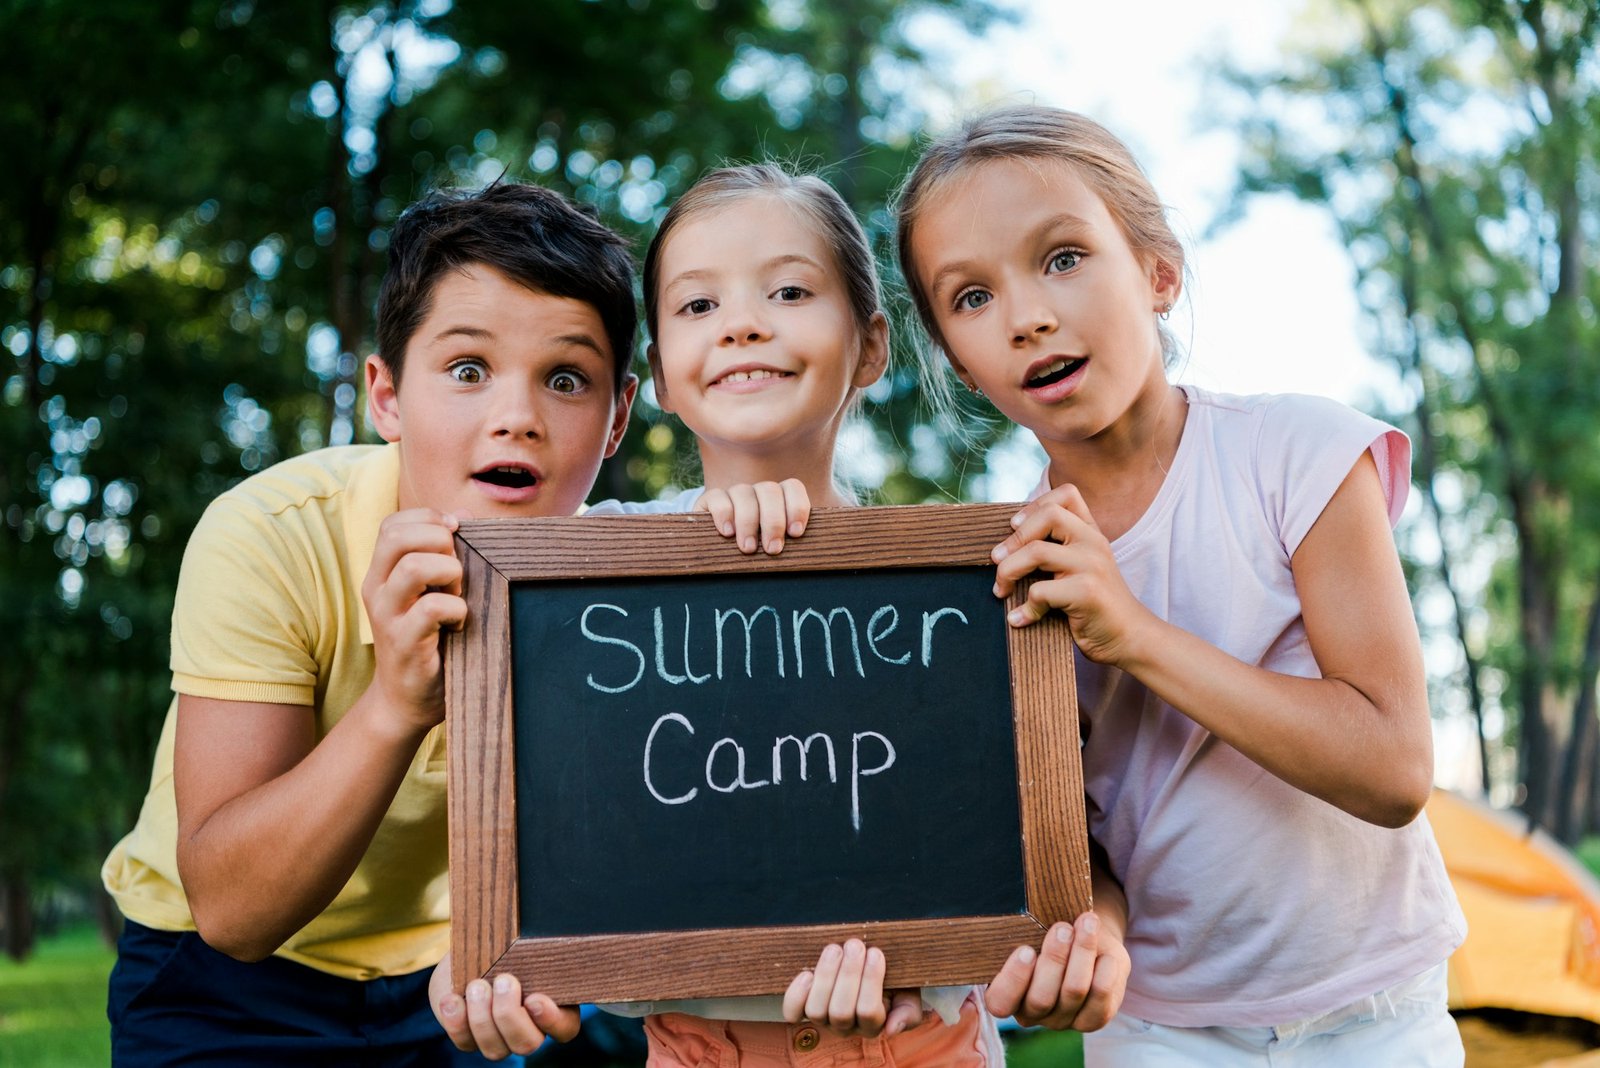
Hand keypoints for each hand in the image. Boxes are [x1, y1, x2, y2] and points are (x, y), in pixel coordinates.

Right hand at [362, 508, 467, 734]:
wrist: (406, 701)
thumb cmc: (429, 640)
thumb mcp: (430, 593)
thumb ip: (441, 557)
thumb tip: (464, 516)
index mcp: (381, 573)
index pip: (392, 524)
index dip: (428, 518)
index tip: (456, 536)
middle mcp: (377, 589)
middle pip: (399, 536)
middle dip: (441, 541)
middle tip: (456, 570)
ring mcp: (387, 615)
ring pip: (415, 566)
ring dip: (450, 574)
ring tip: (457, 596)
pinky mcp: (403, 642)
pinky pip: (432, 607)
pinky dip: (457, 609)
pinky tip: (459, 625)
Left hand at [429, 952, 580, 1059]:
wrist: (470, 951)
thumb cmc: (504, 945)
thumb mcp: (519, 945)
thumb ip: (532, 953)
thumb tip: (530, 947)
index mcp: (554, 1007)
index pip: (565, 1028)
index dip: (552, 1020)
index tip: (535, 999)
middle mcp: (529, 1030)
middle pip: (527, 1044)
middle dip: (510, 1014)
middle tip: (502, 981)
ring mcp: (500, 1040)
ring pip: (495, 1049)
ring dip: (482, 1017)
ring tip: (476, 985)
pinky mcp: (470, 1040)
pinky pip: (465, 1042)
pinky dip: (457, 1021)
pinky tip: (451, 999)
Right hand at [698, 479, 809, 554]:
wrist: (723, 554)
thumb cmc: (763, 553)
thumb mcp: (784, 547)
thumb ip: (801, 544)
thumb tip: (830, 551)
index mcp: (780, 497)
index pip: (792, 488)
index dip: (796, 507)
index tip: (796, 534)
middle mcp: (758, 492)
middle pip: (769, 491)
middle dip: (773, 521)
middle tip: (773, 549)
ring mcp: (735, 494)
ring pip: (744, 493)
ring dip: (748, 521)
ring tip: (749, 548)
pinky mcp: (710, 501)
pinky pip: (718, 497)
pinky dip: (724, 514)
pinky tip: (727, 533)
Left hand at [782, 939, 924, 1037]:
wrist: (868, 965)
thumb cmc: (891, 979)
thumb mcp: (908, 992)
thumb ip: (908, 1011)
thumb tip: (892, 1028)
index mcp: (873, 1024)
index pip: (869, 1011)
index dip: (871, 981)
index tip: (876, 952)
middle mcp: (846, 1026)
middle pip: (841, 1012)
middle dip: (848, 974)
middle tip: (855, 944)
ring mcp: (823, 1018)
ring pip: (817, 1010)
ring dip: (825, 977)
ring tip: (834, 949)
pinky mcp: (803, 1008)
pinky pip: (793, 1012)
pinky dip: (796, 994)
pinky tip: (807, 973)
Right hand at [985, 913, 1128, 1031]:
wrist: (1084, 939)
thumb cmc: (1048, 931)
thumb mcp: (1032, 929)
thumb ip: (1026, 932)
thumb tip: (1030, 917)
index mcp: (1007, 995)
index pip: (1001, 1002)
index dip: (1013, 979)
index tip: (1026, 950)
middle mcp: (1033, 1013)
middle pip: (1041, 998)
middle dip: (1054, 959)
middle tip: (1062, 928)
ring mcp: (1063, 1019)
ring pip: (1073, 992)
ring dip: (1082, 954)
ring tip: (1087, 923)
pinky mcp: (1092, 1019)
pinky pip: (1101, 999)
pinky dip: (1106, 973)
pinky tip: (1106, 953)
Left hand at [991, 484, 1152, 664]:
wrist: (1130, 637)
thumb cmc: (1095, 606)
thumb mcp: (1081, 568)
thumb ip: (1057, 551)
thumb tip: (1004, 548)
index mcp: (1091, 533)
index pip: (1067, 495)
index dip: (1034, 505)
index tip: (1015, 527)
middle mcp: (1094, 543)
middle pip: (1048, 515)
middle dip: (1014, 538)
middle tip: (997, 560)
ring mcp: (1093, 565)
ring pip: (1037, 551)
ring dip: (1008, 571)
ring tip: (1001, 590)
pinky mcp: (1087, 592)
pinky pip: (1040, 591)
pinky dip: (1024, 608)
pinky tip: (1021, 619)